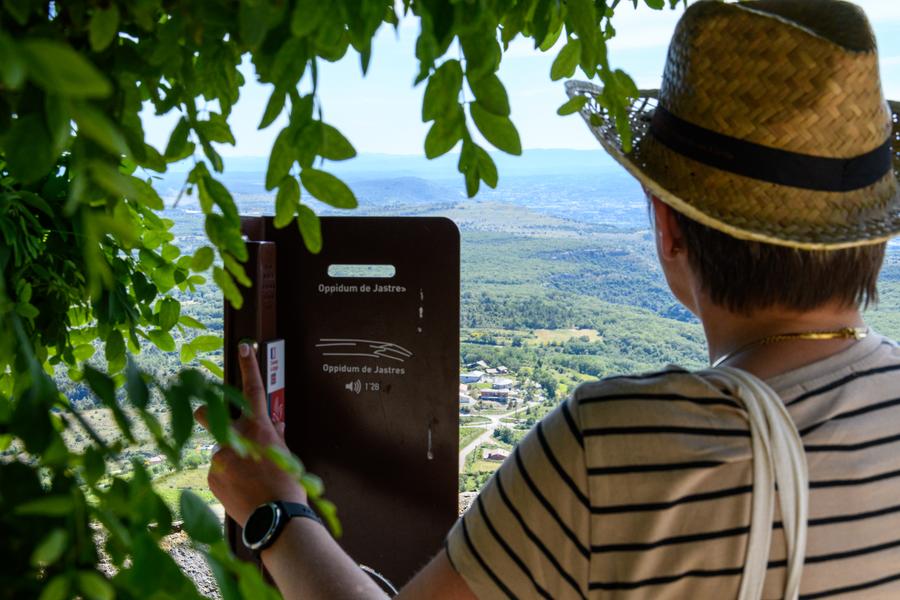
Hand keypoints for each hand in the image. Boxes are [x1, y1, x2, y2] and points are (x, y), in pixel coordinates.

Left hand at [194, 342, 306, 525]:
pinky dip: (229, 481)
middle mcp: (235, 437)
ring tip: (248, 482)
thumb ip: (276, 439)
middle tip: (211, 418)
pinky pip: (219, 474)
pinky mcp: (212, 477)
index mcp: (259, 428)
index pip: (254, 389)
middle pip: (207, 413)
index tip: (245, 347)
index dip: (249, 366)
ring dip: (230, 462)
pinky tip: (243, 493)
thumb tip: (275, 428)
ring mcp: (220, 457)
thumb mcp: (287, 457)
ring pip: (220, 452)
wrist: (275, 518)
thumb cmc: (288, 486)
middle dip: (206, 413)